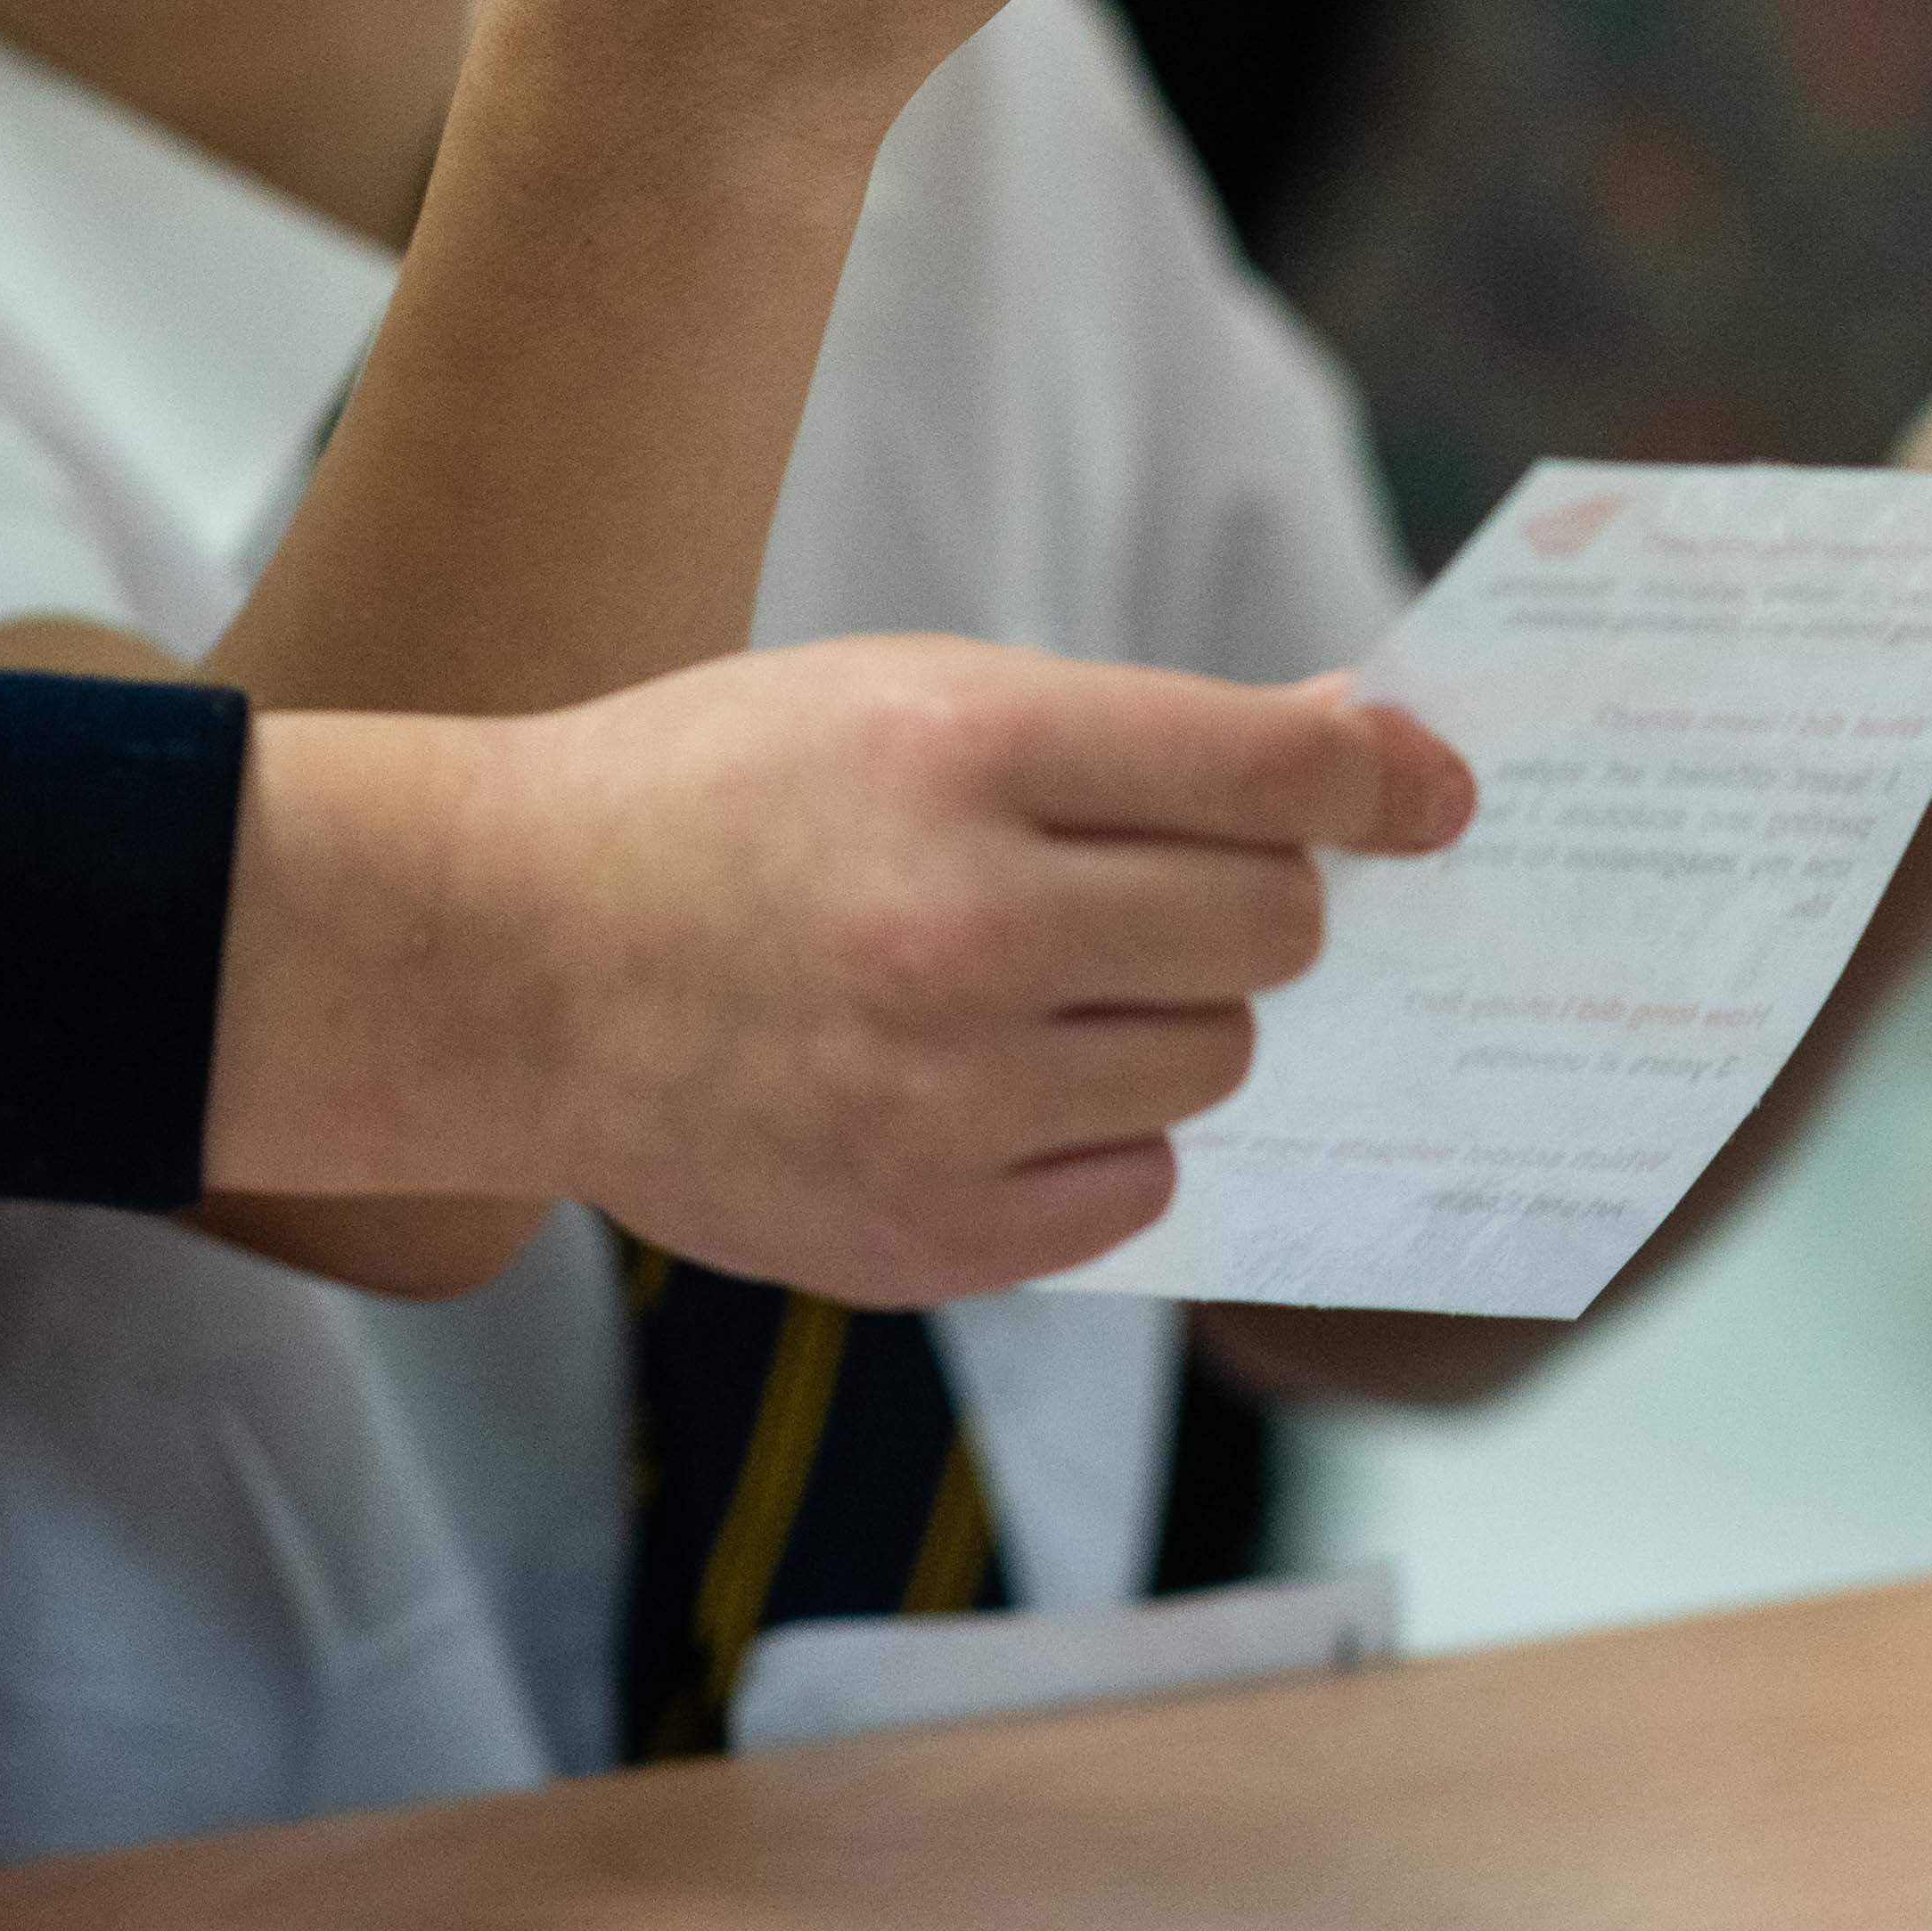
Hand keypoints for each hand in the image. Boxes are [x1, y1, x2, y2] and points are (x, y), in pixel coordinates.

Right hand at [208, 639, 1473, 1302]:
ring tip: (1027, 990)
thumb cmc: (718, 797)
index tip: (1432, 798)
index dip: (1381, 781)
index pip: (1269, 773)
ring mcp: (943, 1098)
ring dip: (1165, 1026)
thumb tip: (1363, 750)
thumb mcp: (908, 696)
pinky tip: (989, 1086)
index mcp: (962, 753)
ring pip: (1212, 1067)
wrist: (499, 958)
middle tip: (1164, 895)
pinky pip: (1138, 1196)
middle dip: (1251, 908)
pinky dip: (1099, 1142)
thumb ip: (1134, 739)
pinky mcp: (924, 1235)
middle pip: (1268, 933)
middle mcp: (964, 928)